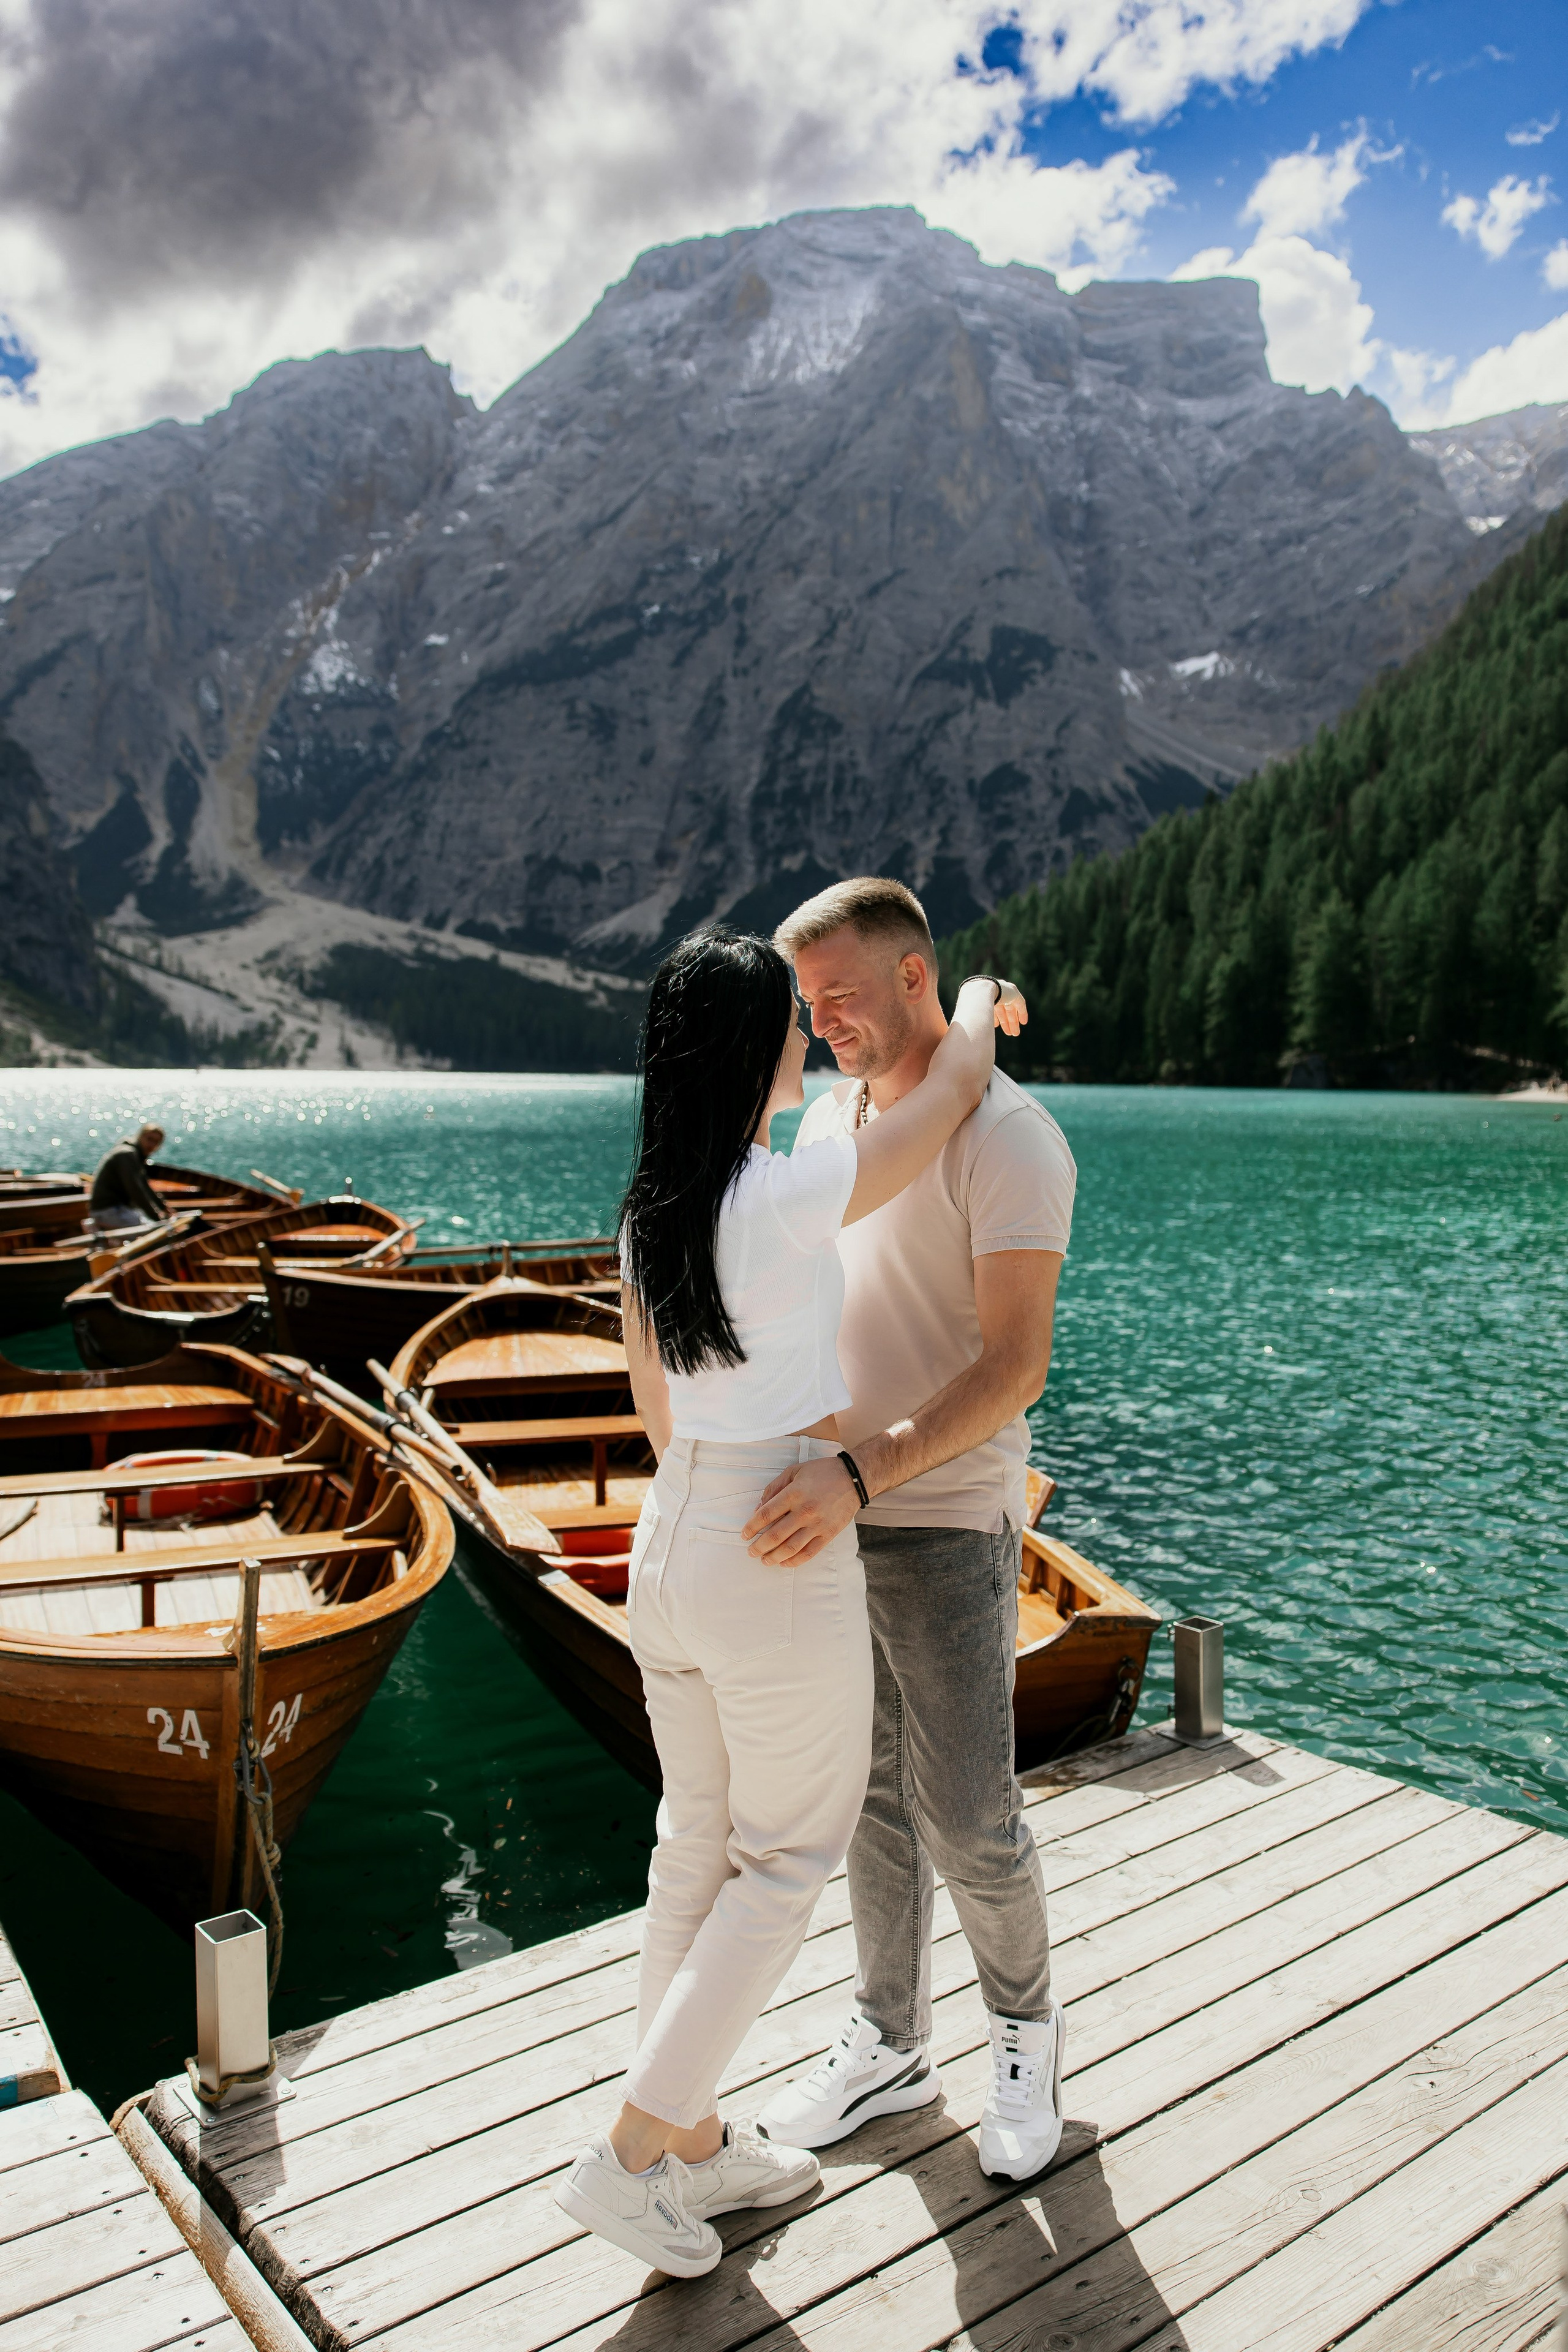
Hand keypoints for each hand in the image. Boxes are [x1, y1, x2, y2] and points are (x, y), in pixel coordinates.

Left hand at [742, 1455, 861, 1564]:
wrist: (854, 1478)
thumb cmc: (822, 1472)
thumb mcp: (794, 1471)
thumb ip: (774, 1488)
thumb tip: (758, 1507)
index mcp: (793, 1493)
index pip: (766, 1514)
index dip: (752, 1527)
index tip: (744, 1535)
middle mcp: (804, 1511)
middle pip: (775, 1535)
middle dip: (759, 1546)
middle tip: (751, 1552)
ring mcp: (817, 1524)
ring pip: (791, 1547)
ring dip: (774, 1557)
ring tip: (765, 1560)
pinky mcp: (829, 1533)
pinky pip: (809, 1552)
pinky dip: (794, 1561)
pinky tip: (784, 1563)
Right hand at [962, 975, 1027, 1037]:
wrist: (980, 991)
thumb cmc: (972, 1003)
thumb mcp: (973, 1014)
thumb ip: (971, 1021)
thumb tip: (961, 1034)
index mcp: (986, 996)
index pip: (992, 1008)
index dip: (995, 1018)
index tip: (996, 1027)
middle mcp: (996, 993)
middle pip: (1003, 1010)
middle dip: (1006, 1022)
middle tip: (1009, 1034)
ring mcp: (1005, 992)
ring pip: (1011, 1009)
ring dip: (1012, 1021)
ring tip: (1015, 1034)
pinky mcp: (1013, 992)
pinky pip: (1020, 1003)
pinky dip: (1022, 1013)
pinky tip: (1023, 1023)